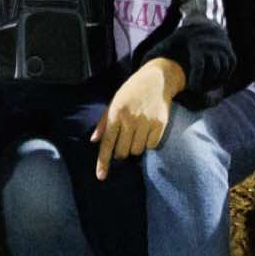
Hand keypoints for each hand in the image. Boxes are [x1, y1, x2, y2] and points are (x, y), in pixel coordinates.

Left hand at [92, 58, 181, 179]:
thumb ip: (103, 123)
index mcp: (115, 113)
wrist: (157, 78)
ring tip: (137, 132)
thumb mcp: (114, 102)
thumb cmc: (131, 92)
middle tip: (124, 141)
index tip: (101, 177)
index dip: (103, 162)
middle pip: (123, 152)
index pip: (107, 143)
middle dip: (121, 152)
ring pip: (137, 150)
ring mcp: (146, 121)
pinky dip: (149, 142)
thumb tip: (94, 140)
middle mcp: (130, 119)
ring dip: (135, 146)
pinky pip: (152, 145)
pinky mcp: (161, 123)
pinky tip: (148, 130)